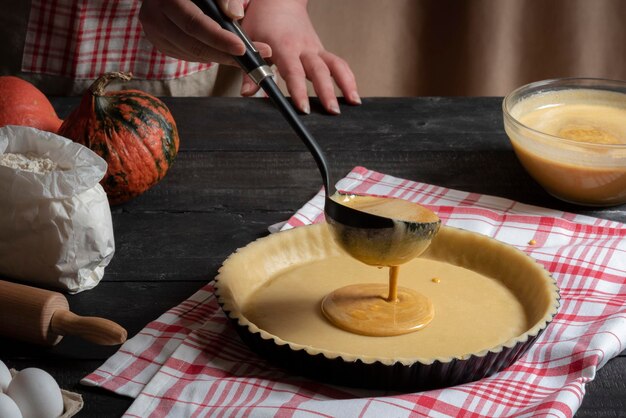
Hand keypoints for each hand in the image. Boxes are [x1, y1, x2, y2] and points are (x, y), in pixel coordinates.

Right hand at [139, 0, 270, 65]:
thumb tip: (235, 15)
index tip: (241, 48)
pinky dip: (207, 55)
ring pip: (193, 54)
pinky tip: (220, 49)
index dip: (219, 39)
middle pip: (194, 45)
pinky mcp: (160, 44)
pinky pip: (188, 55)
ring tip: (240, 53)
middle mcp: (155, 18)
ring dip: (219, 57)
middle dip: (225, 55)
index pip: (194, 24)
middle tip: (251, 58)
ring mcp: (155, 34)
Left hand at [240, 0, 359, 113]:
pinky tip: (353, 95)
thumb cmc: (262, 21)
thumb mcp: (248, 41)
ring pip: (335, 65)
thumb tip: (247, 92)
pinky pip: (338, 64)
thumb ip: (250, 69)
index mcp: (284, 46)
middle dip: (327, 91)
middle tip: (333, 112)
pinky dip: (348, 78)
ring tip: (354, 104)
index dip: (299, 91)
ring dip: (346, 84)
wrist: (279, 1)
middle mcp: (304, 47)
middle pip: (319, 70)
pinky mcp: (321, 51)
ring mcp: (315, 49)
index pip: (293, 72)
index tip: (303, 108)